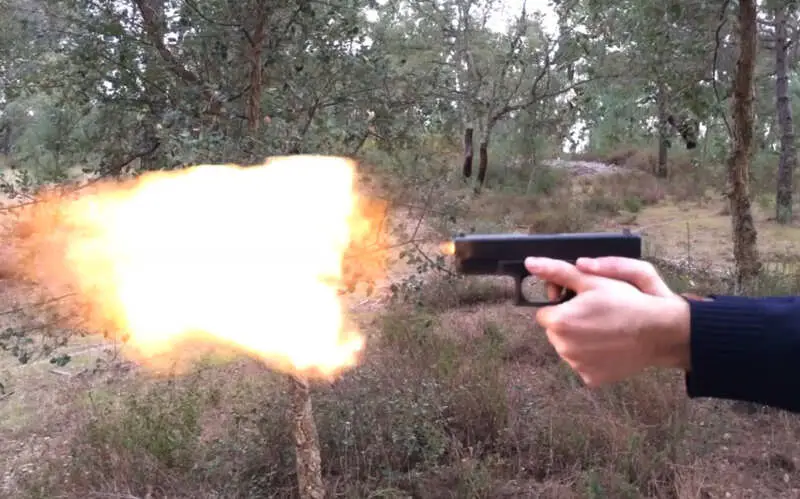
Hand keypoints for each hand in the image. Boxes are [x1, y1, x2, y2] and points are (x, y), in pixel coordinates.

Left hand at [524, 257, 690, 386]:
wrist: (658, 331)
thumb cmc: (626, 302)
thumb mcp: (592, 281)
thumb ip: (557, 272)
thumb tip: (531, 263)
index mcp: (558, 322)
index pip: (545, 313)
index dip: (561, 306)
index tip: (580, 303)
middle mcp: (562, 347)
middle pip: (555, 332)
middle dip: (569, 323)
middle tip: (595, 315)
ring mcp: (577, 365)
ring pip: (568, 349)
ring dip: (579, 340)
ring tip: (604, 330)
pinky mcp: (591, 378)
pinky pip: (583, 365)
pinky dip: (592, 358)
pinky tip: (609, 347)